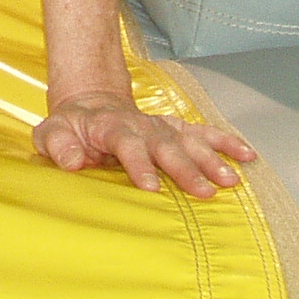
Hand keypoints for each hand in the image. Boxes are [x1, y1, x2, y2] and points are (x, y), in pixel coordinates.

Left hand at [34, 90, 256, 197]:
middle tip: (204, 192)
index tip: (151, 187)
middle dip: (186, 169)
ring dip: (211, 159)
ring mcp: (161, 127)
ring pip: (190, 141)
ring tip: (231, 180)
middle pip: (166, 146)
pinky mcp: (175, 129)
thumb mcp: (51, 134)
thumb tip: (71, 161)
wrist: (90, 105)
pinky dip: (226, 142)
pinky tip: (247, 155)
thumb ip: (58, 146)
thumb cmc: (71, 128)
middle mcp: (142, 126)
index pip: (127, 145)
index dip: (139, 165)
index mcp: (111, 128)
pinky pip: (204, 133)